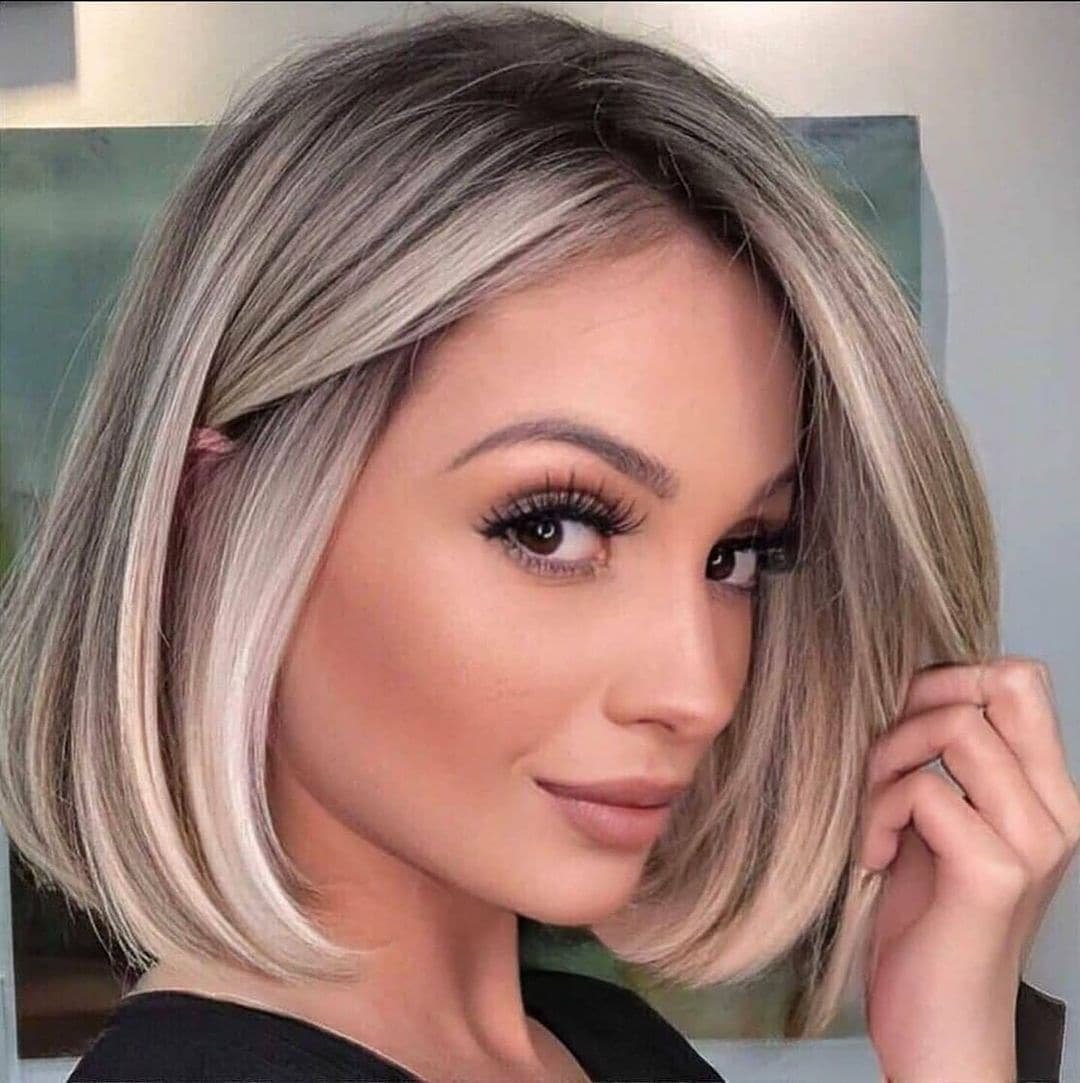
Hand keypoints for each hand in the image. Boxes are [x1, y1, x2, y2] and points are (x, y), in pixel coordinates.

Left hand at [858, 657, 1079, 1082]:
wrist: (942, 1029)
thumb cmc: (928, 922)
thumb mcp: (938, 823)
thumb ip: (944, 763)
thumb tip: (907, 689)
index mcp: (1046, 793)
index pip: (1021, 679)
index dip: (949, 678)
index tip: (903, 725)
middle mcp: (1055, 810)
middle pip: (991, 685)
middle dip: (913, 708)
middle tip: (882, 768)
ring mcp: (1033, 841)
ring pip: (955, 727)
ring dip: (888, 760)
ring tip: (875, 815)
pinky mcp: (996, 874)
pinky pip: (925, 790)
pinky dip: (879, 812)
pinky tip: (874, 855)